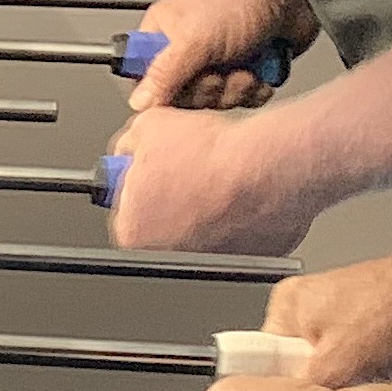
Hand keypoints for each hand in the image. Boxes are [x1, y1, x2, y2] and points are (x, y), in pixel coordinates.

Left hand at [109, 101, 325, 255]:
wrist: (265, 165)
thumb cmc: (210, 154)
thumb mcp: (148, 127)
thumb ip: (128, 145)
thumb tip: (128, 149)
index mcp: (132, 232)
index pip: (126, 211)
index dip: (141, 186)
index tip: (152, 175)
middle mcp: (166, 257)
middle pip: (162, 225)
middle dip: (172, 199)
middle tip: (188, 172)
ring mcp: (210, 263)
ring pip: (201, 232)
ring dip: (206, 209)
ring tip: (218, 179)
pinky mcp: (249, 260)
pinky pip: (239, 237)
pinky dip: (240, 218)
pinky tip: (242, 194)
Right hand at [129, 0, 310, 116]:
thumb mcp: (195, 39)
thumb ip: (164, 73)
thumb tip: (138, 101)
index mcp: (162, 34)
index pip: (146, 81)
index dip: (166, 93)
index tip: (185, 87)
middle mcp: (186, 49)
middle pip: (184, 98)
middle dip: (211, 88)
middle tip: (221, 69)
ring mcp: (216, 62)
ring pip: (215, 102)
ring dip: (236, 88)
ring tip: (246, 64)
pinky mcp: (243, 71)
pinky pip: (242, 100)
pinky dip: (255, 90)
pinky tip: (260, 71)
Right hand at [267, 250, 391, 386]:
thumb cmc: (391, 317)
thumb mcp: (336, 366)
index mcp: (285, 308)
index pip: (259, 365)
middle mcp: (307, 312)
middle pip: (294, 373)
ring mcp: (341, 321)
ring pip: (327, 376)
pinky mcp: (371, 332)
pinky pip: (354, 371)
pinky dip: (366, 385)